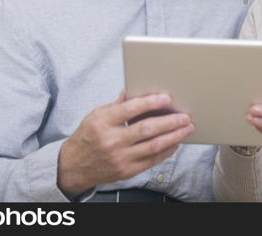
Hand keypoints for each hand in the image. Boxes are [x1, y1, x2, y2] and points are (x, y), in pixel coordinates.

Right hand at [57, 92, 193, 197]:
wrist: (74, 166)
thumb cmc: (87, 137)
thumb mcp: (96, 115)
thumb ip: (116, 104)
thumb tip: (132, 89)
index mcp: (103, 123)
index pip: (130, 110)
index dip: (150, 103)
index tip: (166, 98)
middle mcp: (112, 141)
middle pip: (146, 129)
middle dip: (170, 122)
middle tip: (185, 116)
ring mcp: (120, 158)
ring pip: (153, 146)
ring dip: (174, 136)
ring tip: (187, 128)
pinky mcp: (127, 171)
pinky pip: (152, 160)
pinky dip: (167, 151)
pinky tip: (176, 143)